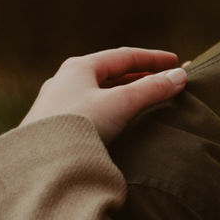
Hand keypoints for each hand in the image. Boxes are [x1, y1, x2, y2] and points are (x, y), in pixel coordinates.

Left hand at [19, 49, 187, 142]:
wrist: (38, 163)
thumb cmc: (78, 125)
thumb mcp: (121, 104)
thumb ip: (151, 89)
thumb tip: (180, 76)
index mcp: (79, 67)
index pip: (124, 56)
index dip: (153, 58)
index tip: (176, 62)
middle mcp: (66, 81)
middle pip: (111, 74)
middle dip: (140, 76)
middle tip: (164, 82)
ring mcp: (58, 104)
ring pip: (99, 93)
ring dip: (125, 94)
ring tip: (146, 101)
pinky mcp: (54, 127)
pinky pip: (90, 111)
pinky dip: (111, 110)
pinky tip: (118, 123)